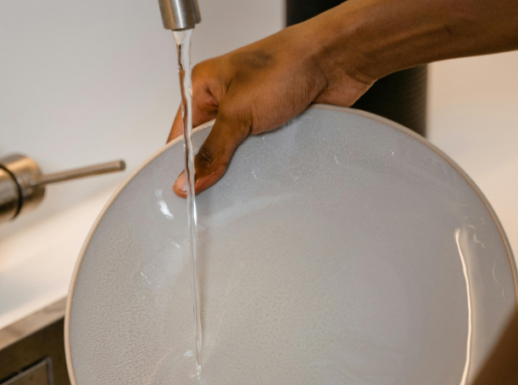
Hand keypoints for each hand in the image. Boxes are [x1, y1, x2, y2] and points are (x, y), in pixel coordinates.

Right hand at [166, 18, 374, 197]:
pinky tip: (265, 170)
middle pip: (208, 145)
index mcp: (205, 85)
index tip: (184, 190)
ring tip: (244, 176)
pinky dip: (264, 162)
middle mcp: (226, 98)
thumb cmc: (287, 64)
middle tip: (214, 189)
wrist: (336, 60)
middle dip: (213, 166)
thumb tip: (188, 179)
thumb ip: (212, 150)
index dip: (181, 162)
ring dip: (242, 164)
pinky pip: (261, 152)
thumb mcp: (238, 112)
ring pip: (236, 152)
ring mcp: (251, 111)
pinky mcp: (275, 123)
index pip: (182, 133)